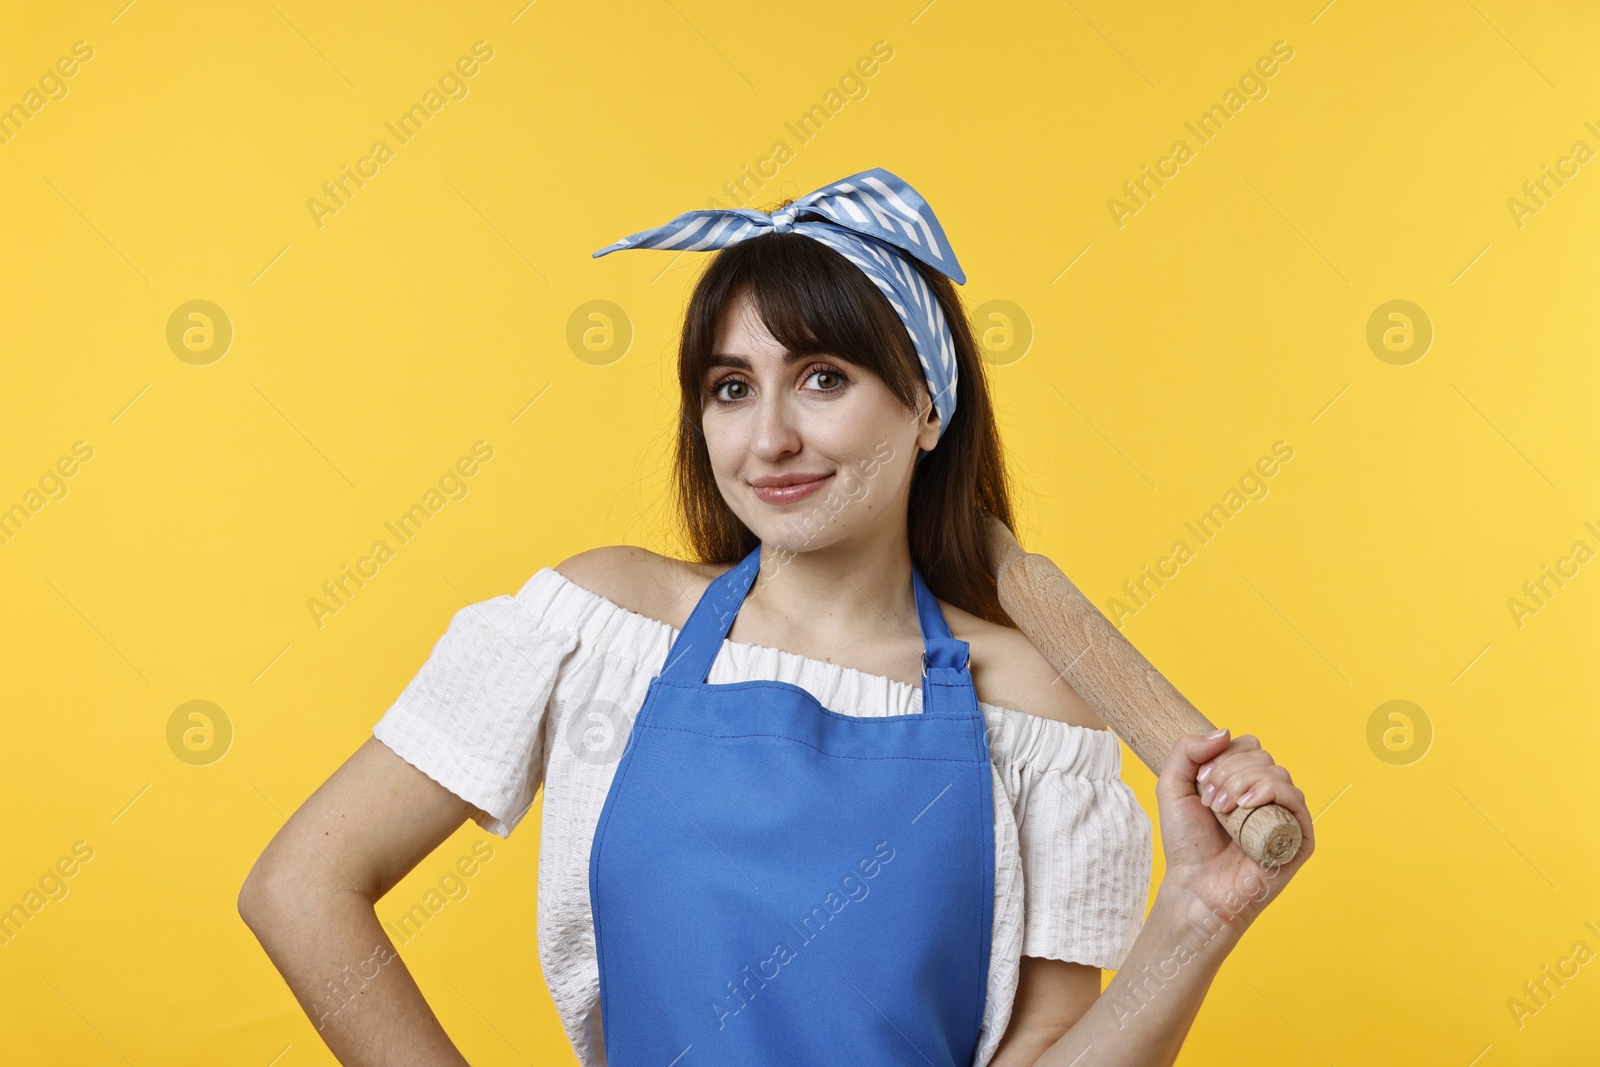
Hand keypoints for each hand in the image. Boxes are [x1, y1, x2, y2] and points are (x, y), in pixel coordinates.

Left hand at [1155, 729, 1314, 931]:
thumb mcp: (1172, 786)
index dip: (1223, 755)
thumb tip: (1225, 731)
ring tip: (1222, 808)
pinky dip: (1270, 792)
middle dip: (1230, 771)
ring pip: (1277, 772)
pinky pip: (1295, 798)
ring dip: (1244, 782)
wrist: (1197, 886)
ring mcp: (1284, 815)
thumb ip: (1187, 750)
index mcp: (1243, 782)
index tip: (1201, 781)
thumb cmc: (1187, 843)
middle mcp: (1267, 796)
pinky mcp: (1298, 837)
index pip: (1247, 745)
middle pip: (1261, 756)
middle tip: (1210, 800)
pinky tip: (1246, 805)